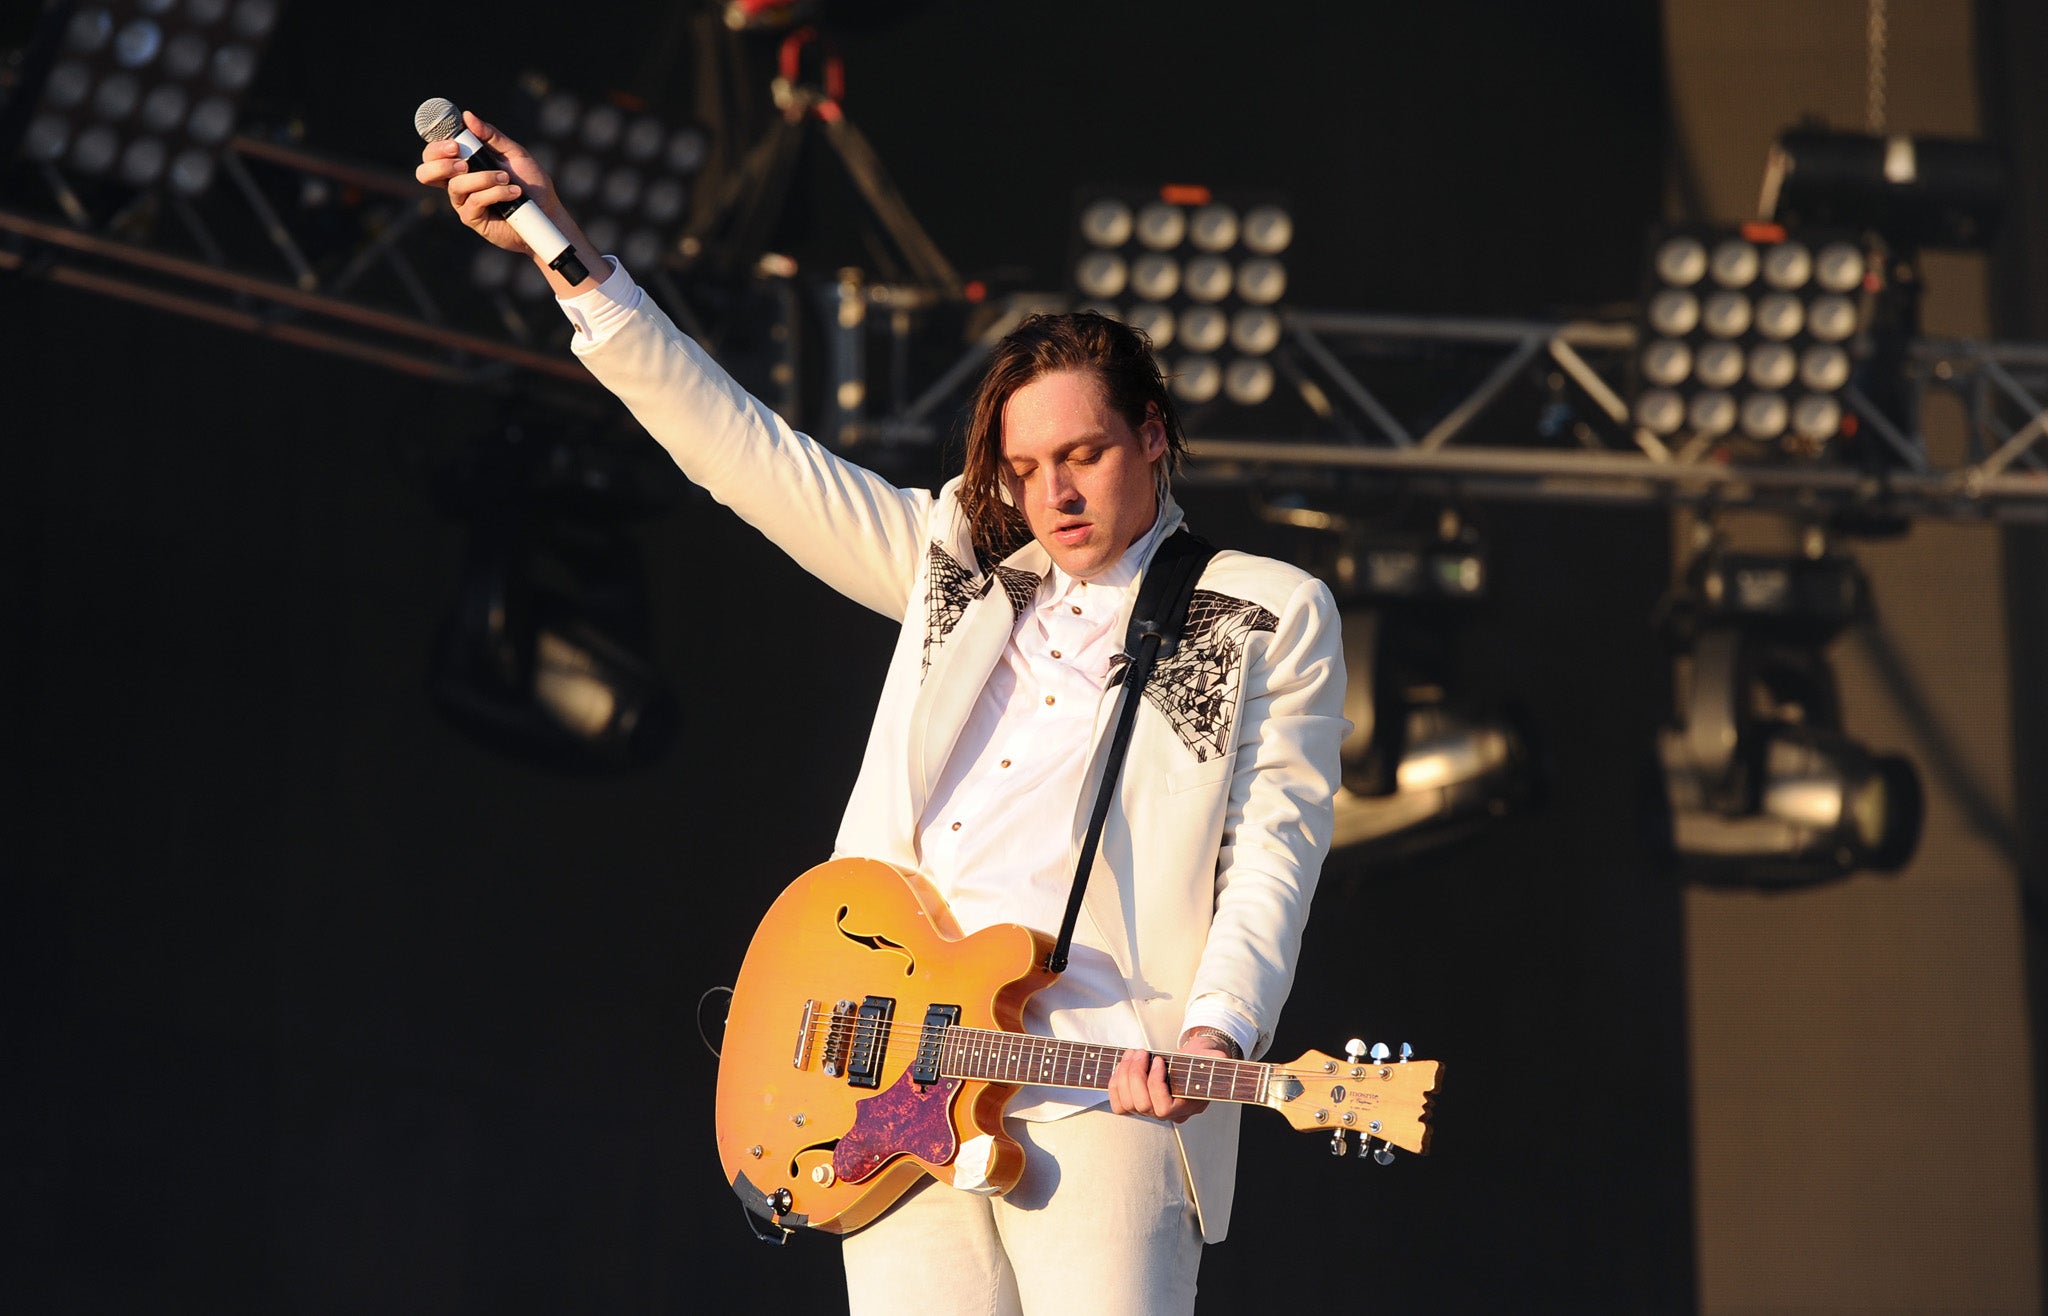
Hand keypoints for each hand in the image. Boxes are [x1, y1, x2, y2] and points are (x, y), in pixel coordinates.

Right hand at [415, 111, 599, 290]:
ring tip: (506, 178)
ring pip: (456, 185)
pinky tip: (514, 192)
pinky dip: (495, 192)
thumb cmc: (530, 183)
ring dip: (483, 177)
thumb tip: (467, 116)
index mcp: (462, 163)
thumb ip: (491, 136)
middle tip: (462, 157)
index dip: (435, 145)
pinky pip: (474, 201)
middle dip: (441, 161)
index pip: (434, 153)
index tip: (454, 141)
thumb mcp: (514, 153)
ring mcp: (463, 202)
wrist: (546, 213)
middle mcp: (457, 182)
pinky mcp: (472, 219)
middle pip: (426, 172)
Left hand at [1106, 1030, 1232, 1123]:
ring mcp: (1152, 1111)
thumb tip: (1217, 1059)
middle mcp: (1169, 1114)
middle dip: (1135, 1075)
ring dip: (1124, 1075)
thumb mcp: (1214, 1056)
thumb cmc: (1203, 1058)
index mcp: (1188, 1106)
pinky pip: (1119, 1104)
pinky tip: (1124, 1065)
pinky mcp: (1137, 1104)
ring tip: (1133, 1053)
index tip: (1159, 1060)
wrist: (1194, 1060)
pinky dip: (1115, 1084)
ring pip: (1127, 1104)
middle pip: (1142, 1106)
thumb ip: (1216, 1059)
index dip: (1156, 1085)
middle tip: (1141, 1052)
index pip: (1164, 1109)